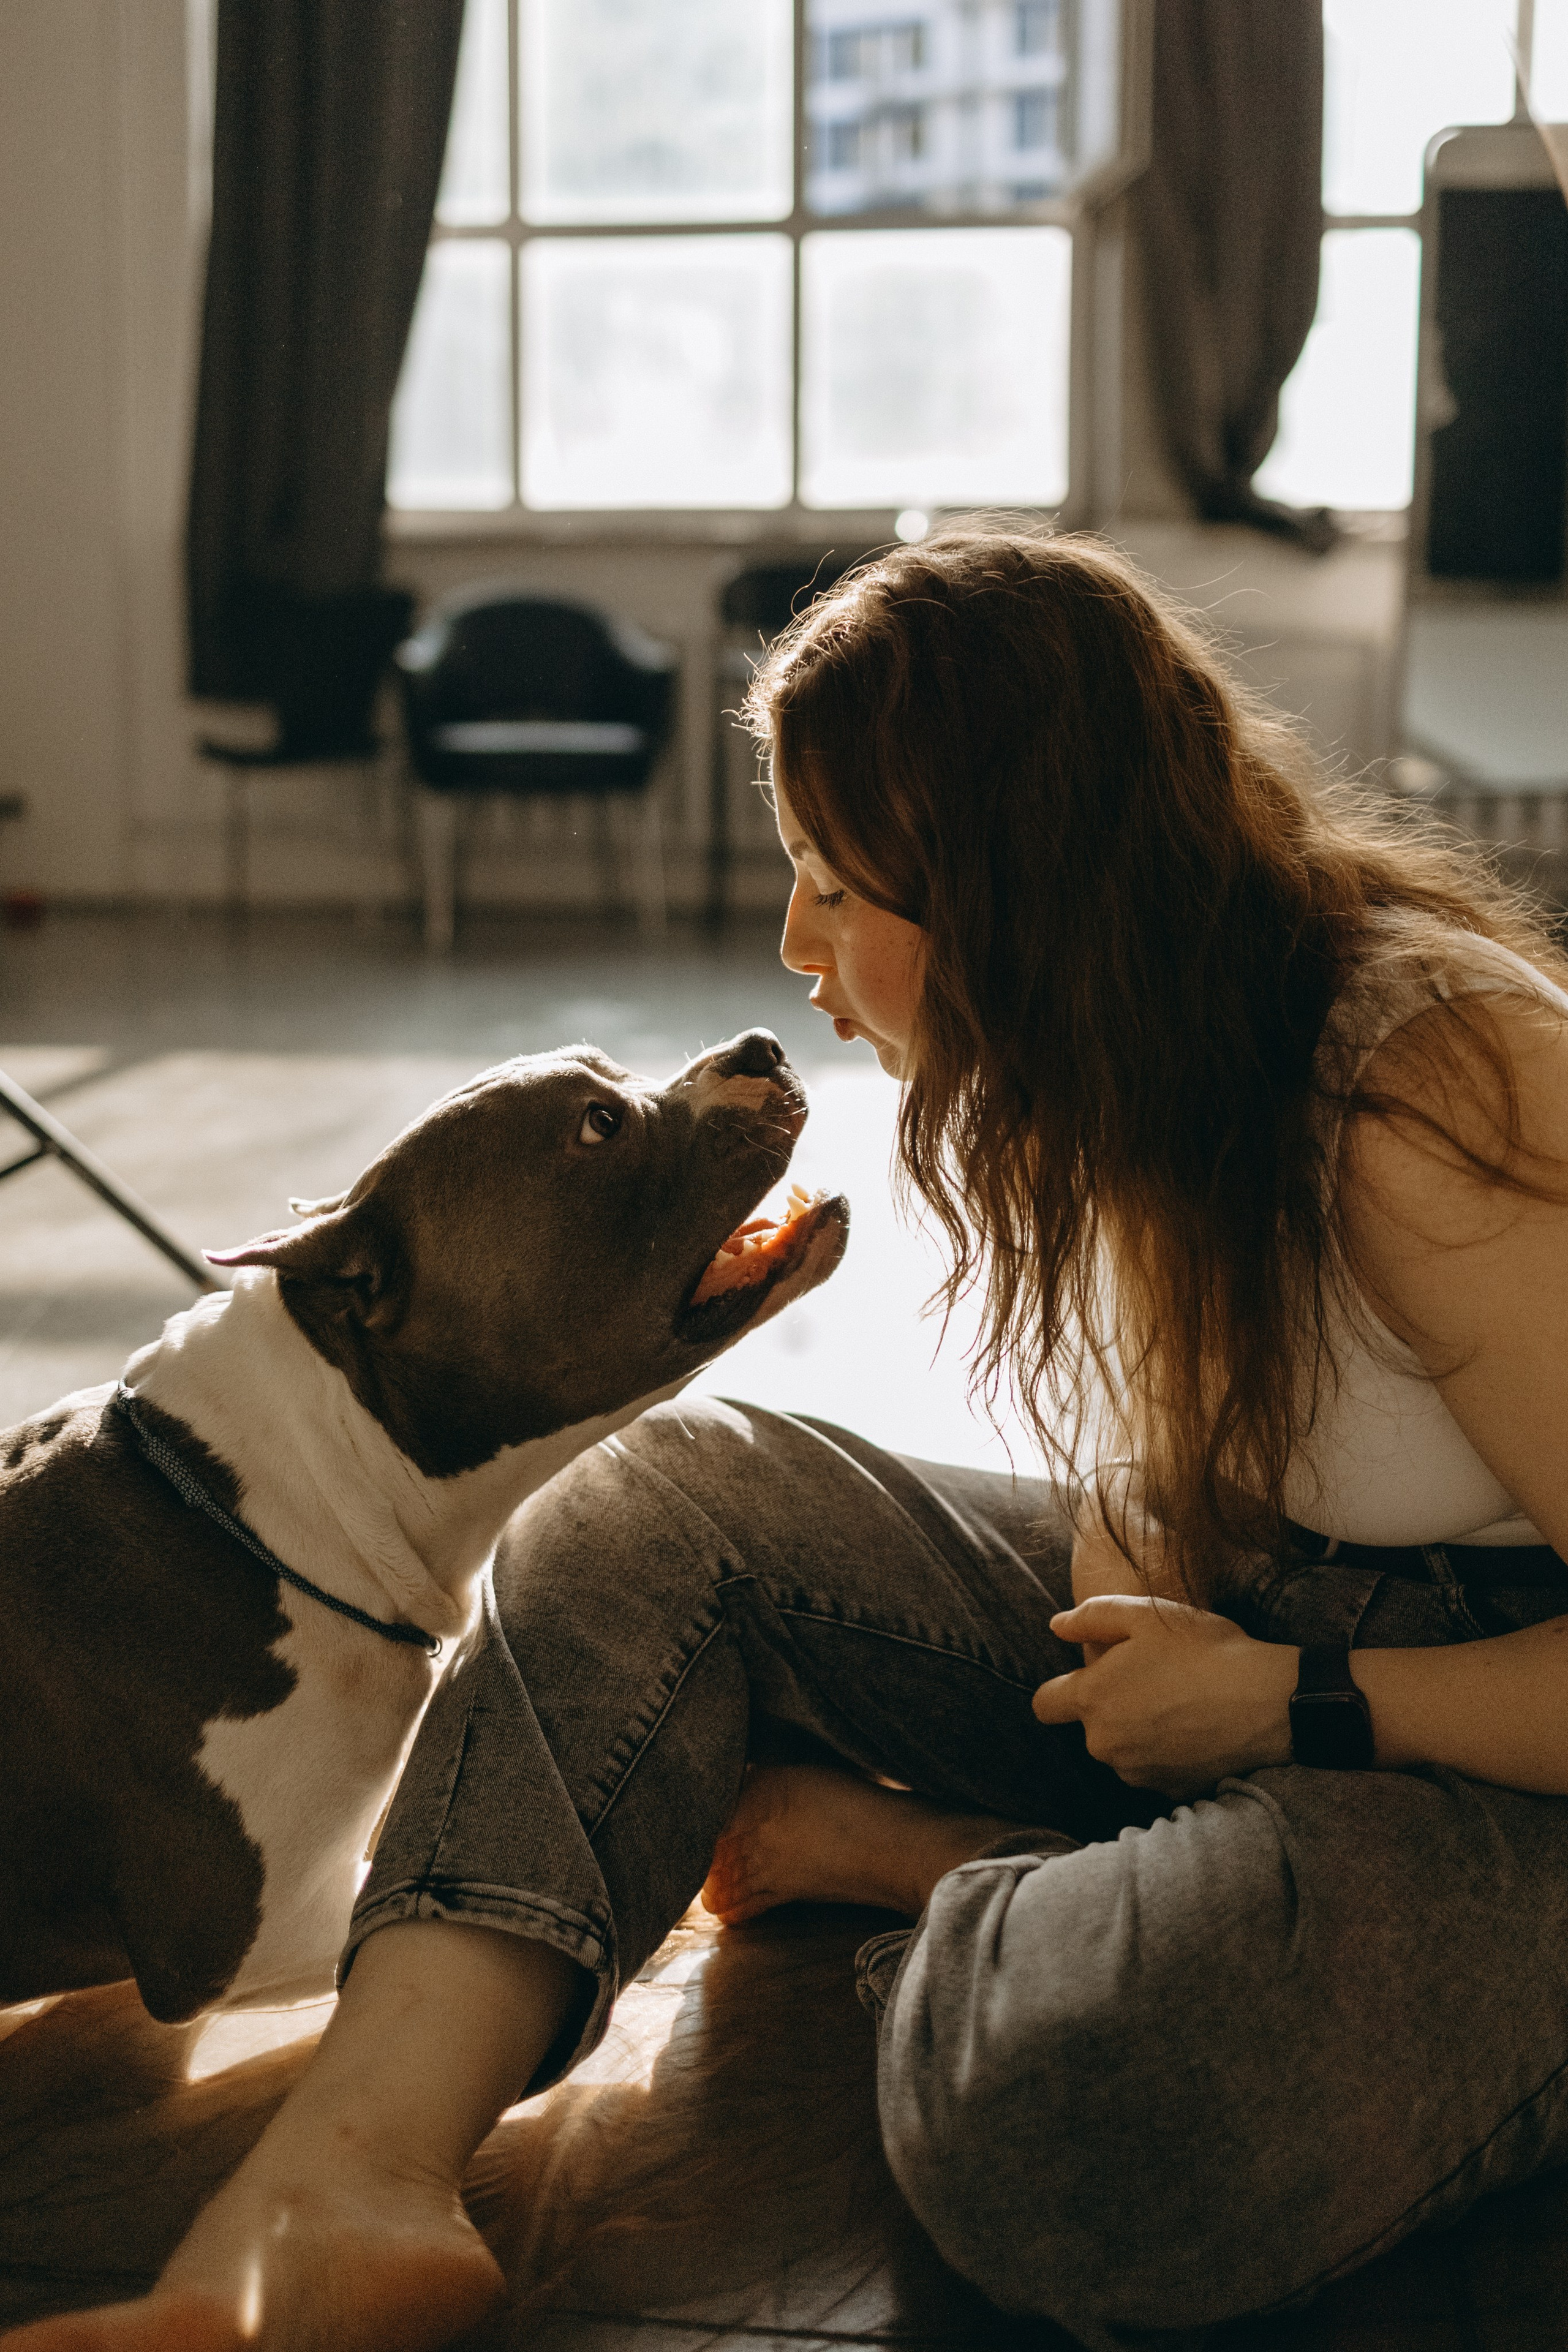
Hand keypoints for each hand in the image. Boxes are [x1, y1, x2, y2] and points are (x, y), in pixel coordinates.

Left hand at [1035, 1595, 1297, 1799]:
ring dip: (1138, 1731)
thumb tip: (1056, 1626)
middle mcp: (1106, 1745)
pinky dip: (1167, 1754)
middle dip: (1110, 1705)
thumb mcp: (1144, 1615)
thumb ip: (1090, 1617)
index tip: (1090, 1678)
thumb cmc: (1204, 1652)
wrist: (1269, 1703)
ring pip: (1122, 1749)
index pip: (1045, 1705)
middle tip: (1153, 1678)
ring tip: (1180, 1701)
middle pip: (1090, 1726)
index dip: (1061, 1690)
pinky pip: (1155, 1769)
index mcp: (1093, 1700)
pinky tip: (1196, 1728)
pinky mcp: (1171, 1791)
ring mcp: (1138, 1773)